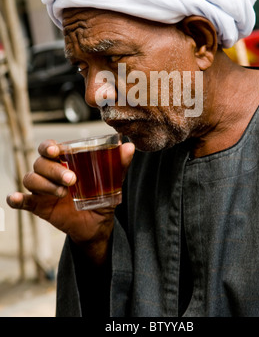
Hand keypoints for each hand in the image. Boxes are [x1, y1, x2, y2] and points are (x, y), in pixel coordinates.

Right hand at [7, 139, 134, 263]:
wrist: (98, 226)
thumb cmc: (102, 197)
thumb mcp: (112, 181)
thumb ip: (118, 165)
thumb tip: (129, 147)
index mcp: (65, 161)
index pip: (49, 148)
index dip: (48, 146)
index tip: (55, 150)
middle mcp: (51, 172)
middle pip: (40, 163)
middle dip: (53, 169)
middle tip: (72, 180)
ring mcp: (43, 189)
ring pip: (31, 179)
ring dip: (44, 184)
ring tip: (63, 194)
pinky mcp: (38, 206)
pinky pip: (23, 201)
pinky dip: (16, 199)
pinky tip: (14, 199)